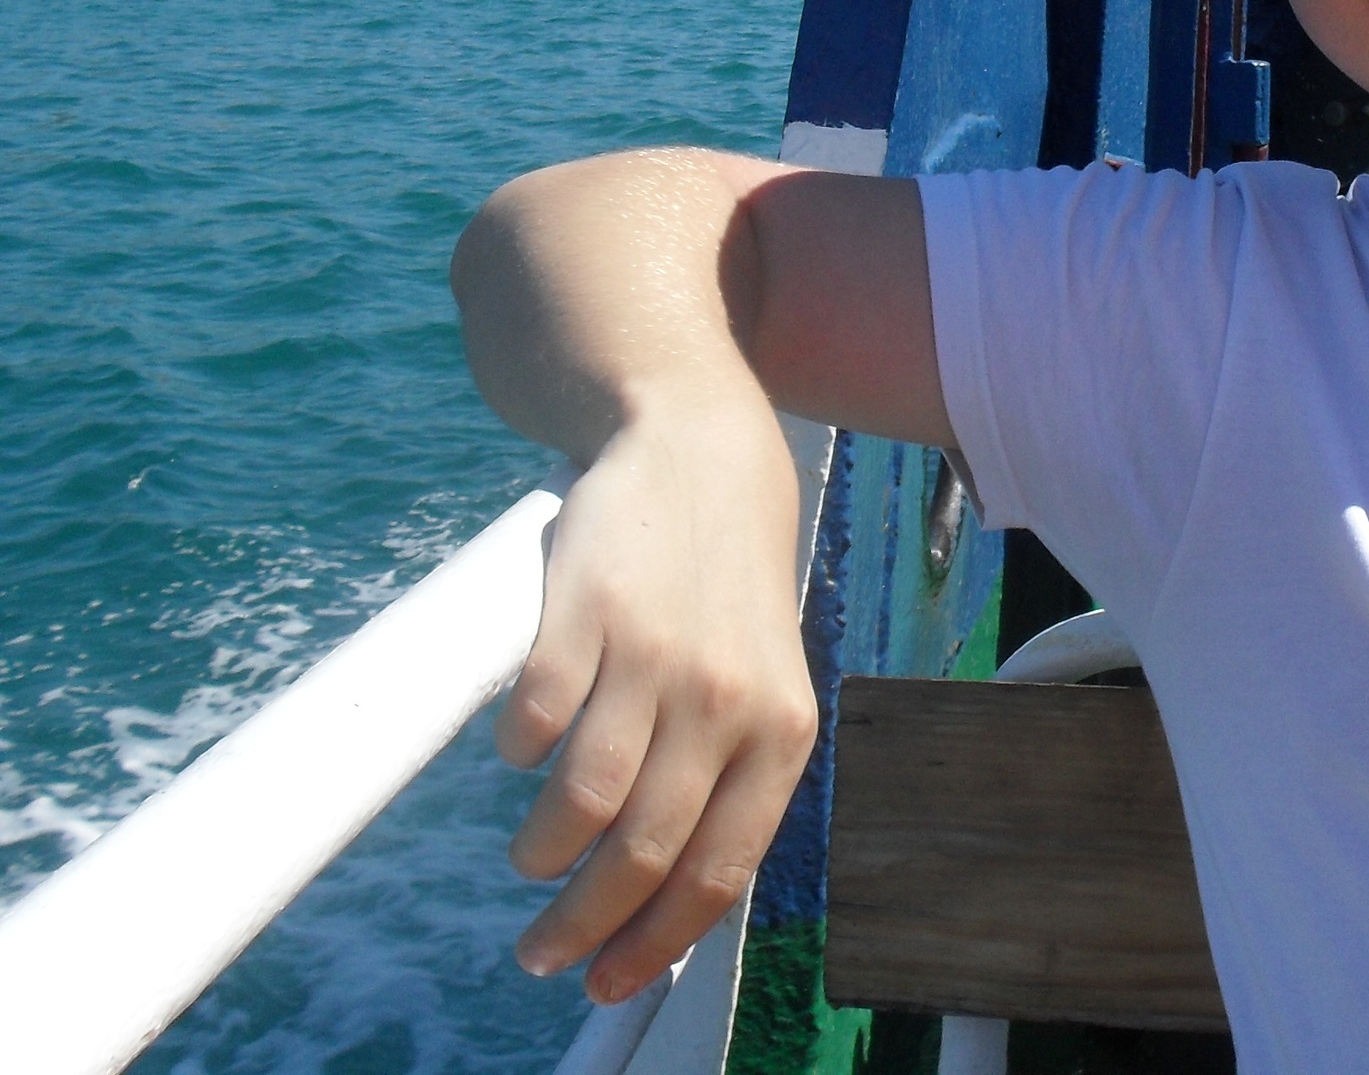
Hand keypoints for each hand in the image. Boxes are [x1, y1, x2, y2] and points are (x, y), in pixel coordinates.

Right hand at [494, 403, 819, 1004]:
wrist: (700, 454)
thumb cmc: (726, 589)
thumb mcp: (762, 683)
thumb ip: (730, 777)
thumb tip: (670, 900)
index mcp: (781, 729)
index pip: (720, 869)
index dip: (656, 942)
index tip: (606, 983)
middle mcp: (725, 699)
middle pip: (643, 851)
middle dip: (583, 925)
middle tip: (542, 952)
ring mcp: (655, 654)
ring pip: (583, 803)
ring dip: (542, 855)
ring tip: (529, 861)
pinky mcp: (585, 610)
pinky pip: (536, 721)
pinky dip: (518, 757)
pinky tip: (521, 757)